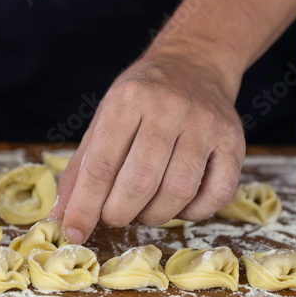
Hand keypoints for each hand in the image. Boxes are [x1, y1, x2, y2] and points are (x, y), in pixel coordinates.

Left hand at [50, 50, 245, 243]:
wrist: (192, 64)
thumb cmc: (140, 99)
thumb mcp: (103, 120)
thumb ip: (82, 169)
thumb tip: (62, 217)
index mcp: (127, 100)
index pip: (100, 166)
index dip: (84, 207)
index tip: (74, 232)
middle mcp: (168, 108)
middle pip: (139, 183)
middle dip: (119, 214)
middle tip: (114, 216)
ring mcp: (205, 124)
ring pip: (177, 192)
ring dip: (154, 216)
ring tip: (143, 208)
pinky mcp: (233, 140)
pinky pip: (217, 194)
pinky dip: (193, 212)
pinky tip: (178, 204)